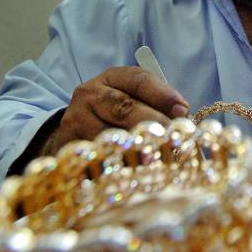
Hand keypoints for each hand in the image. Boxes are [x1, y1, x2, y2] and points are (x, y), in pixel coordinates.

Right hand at [46, 67, 189, 153]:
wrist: (78, 132)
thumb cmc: (119, 114)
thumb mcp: (137, 99)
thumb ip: (160, 103)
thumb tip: (182, 114)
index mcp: (112, 78)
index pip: (139, 80)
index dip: (163, 95)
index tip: (183, 110)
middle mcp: (90, 94)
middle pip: (124, 108)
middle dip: (153, 123)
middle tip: (174, 139)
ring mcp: (75, 121)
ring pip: (110, 136)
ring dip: (136, 149)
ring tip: (158, 158)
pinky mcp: (68, 147)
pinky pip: (96, 158)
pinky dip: (118, 167)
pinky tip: (135, 174)